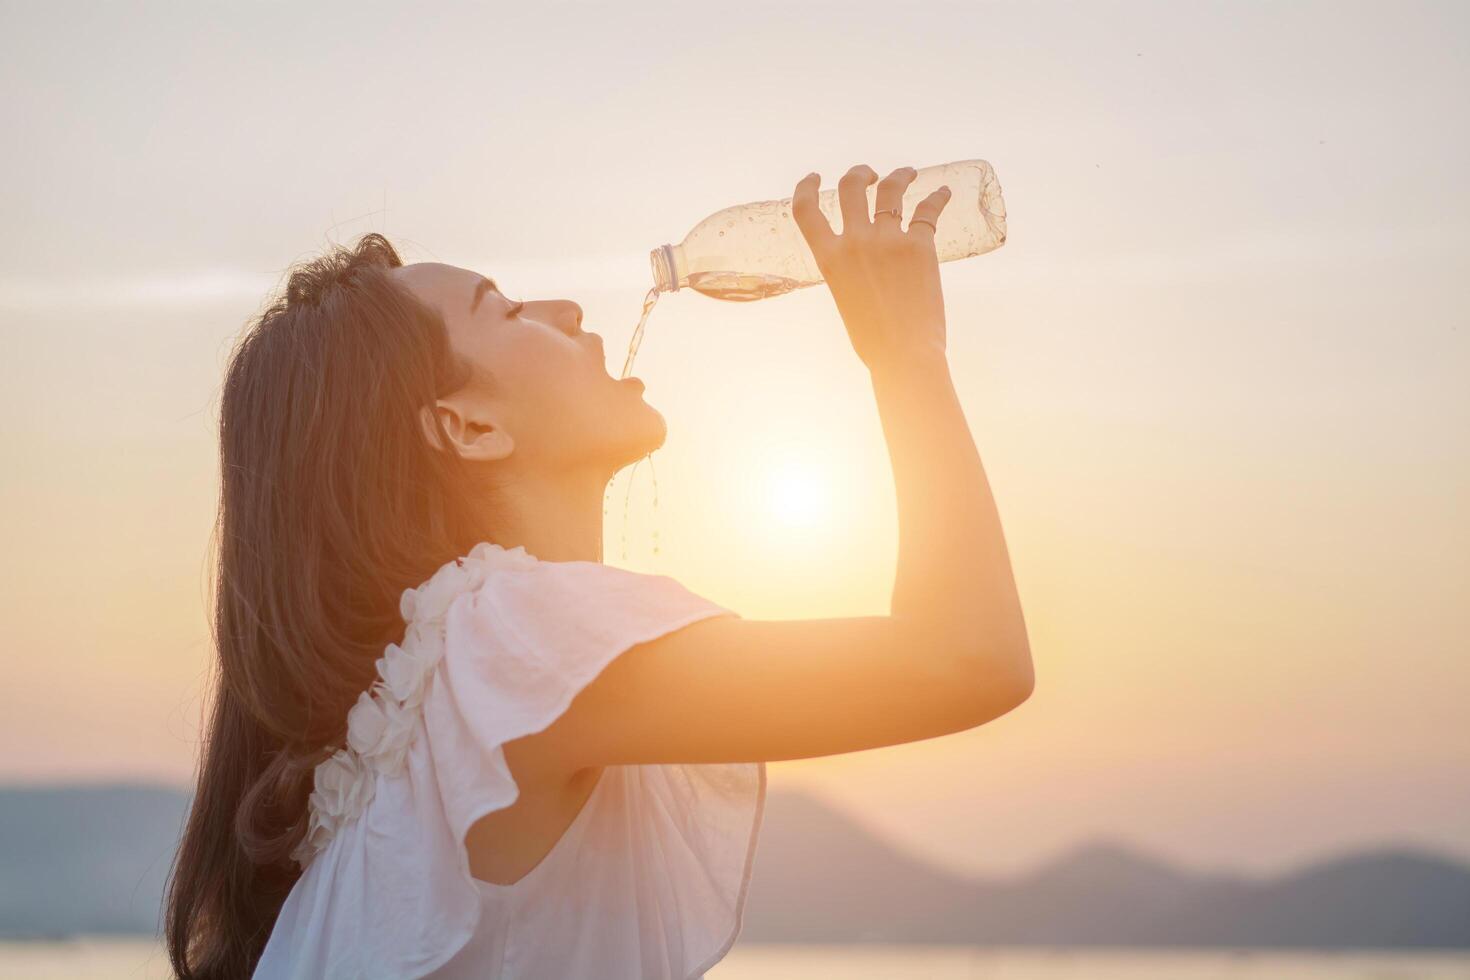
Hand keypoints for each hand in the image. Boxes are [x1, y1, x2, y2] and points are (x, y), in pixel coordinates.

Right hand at [791, 164, 951, 372]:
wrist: (903, 354)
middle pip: (851, 187)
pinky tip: (944, 193)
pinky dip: (938, 197)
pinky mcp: (920, 245)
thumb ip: (848, 269)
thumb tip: (862, 258)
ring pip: (891, 189)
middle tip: (872, 175)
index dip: (807, 187)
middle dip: (860, 173)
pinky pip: (928, 210)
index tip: (816, 176)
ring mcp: (888, 240)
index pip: (806, 211)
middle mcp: (855, 242)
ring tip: (908, 173)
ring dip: (899, 175)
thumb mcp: (845, 297)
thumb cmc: (872, 338)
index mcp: (829, 258)